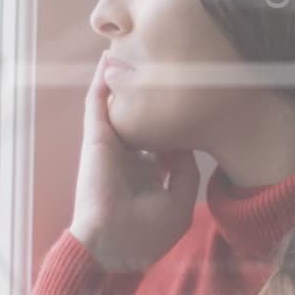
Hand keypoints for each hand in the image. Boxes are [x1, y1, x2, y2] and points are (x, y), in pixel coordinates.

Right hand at [69, 50, 199, 271]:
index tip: (198, 100)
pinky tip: (107, 60)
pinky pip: (97, 104)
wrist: (112, 244)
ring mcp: (111, 145)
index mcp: (147, 172)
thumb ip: (186, 172)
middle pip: (143, 117)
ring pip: (120, 106)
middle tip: (169, 67)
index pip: (163, 138)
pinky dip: (101, 82)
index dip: (177, 121)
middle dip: (152, 96)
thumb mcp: (179, 204)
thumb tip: (187, 146)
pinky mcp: (96, 138)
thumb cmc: (145, 232)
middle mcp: (129, 155)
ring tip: (135, 51)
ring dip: (125, 81)